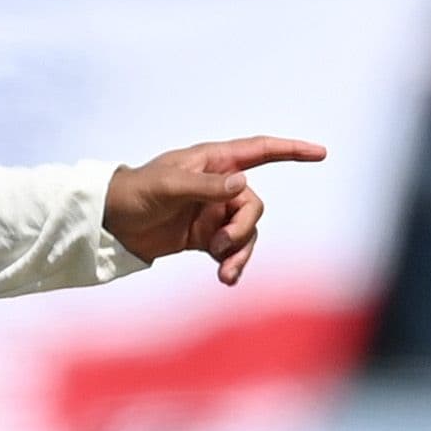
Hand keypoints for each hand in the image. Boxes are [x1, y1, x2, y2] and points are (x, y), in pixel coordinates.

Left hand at [101, 138, 327, 286]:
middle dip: (243, 228)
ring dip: (239, 253)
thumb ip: (205, 187)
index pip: (260, 151)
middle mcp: (219, 185)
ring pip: (245, 232)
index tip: (320, 153)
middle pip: (253, 205)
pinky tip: (225, 278)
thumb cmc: (136, 192)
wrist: (110, 222)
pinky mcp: (205, 238)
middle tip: (220, 246)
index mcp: (213, 162)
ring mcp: (213, 212)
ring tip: (223, 273)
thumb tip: (242, 184)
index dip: (291, 151)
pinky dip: (232, 264)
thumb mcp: (168, 186)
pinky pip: (230, 251)